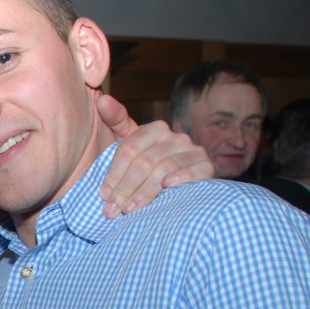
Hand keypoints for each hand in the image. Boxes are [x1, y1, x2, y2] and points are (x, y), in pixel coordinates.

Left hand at [97, 93, 214, 216]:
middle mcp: (175, 136)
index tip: (103, 196)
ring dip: (144, 192)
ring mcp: (193, 150)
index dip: (114, 174)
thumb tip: (102, 99)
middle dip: (125, 188)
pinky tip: (166, 188)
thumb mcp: (128, 142)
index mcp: (154, 129)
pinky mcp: (207, 165)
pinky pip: (194, 171)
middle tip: (112, 210)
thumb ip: (114, 121)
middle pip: (144, 162)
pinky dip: (180, 178)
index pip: (129, 149)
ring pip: (164, 169)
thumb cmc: (145, 163)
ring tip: (129, 209)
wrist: (178, 181)